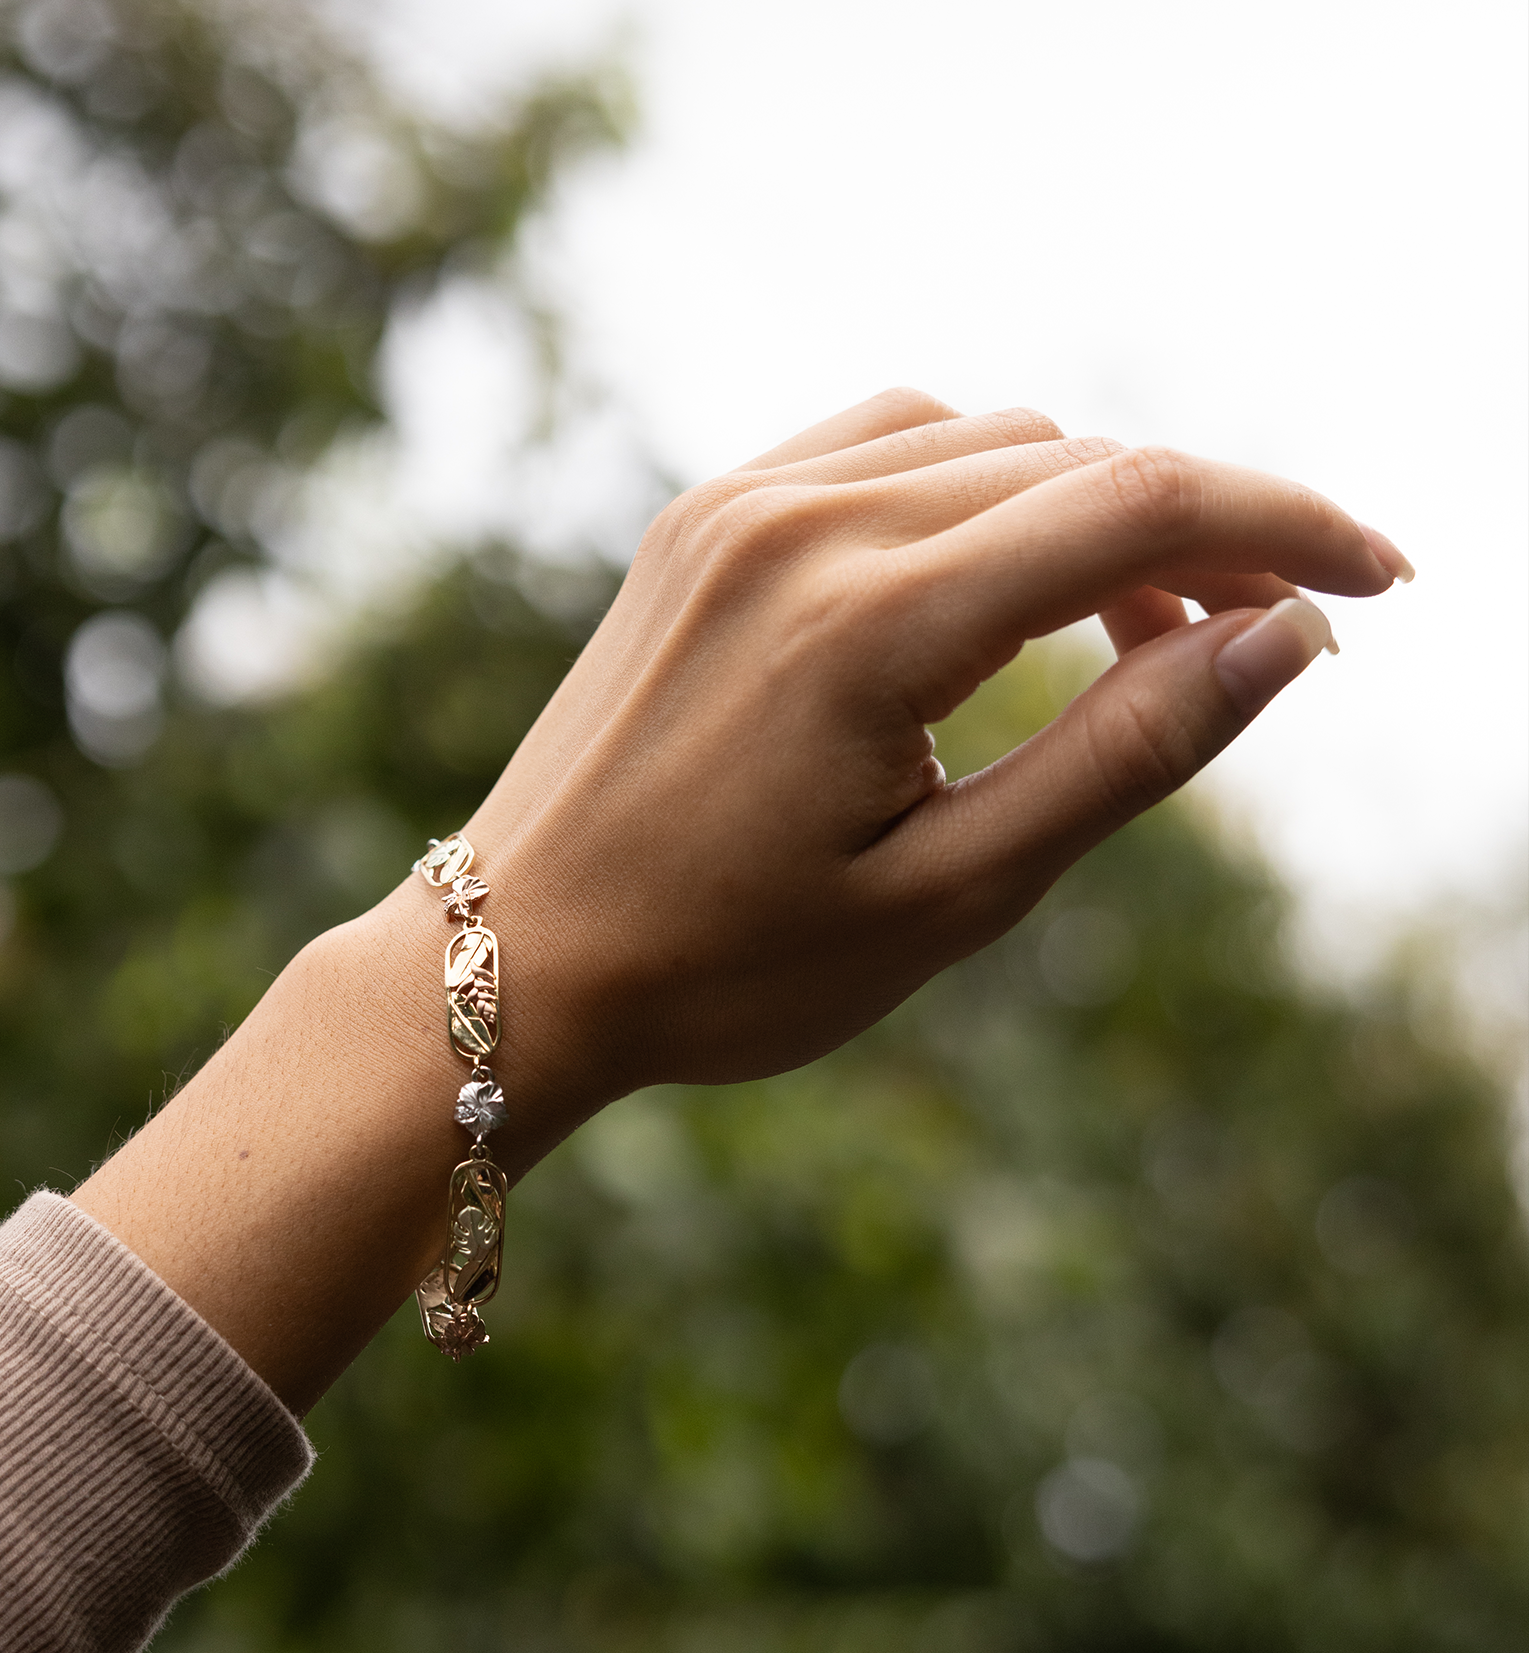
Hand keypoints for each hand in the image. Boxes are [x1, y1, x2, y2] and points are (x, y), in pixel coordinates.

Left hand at [79, 389, 1410, 1408]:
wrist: (517, 960)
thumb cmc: (724, 968)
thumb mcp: (949, 897)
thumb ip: (1124, 757)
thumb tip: (1283, 640)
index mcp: (867, 625)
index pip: (1139, 503)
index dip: (1288, 527)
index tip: (1378, 583)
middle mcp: (799, 525)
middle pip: (1075, 460)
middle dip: (1202, 530)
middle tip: (1257, 642)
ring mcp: (735, 506)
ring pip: (987, 441)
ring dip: (1090, 509)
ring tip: (1136, 631)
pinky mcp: (701, 519)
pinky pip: (885, 445)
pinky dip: (978, 488)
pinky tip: (998, 584)